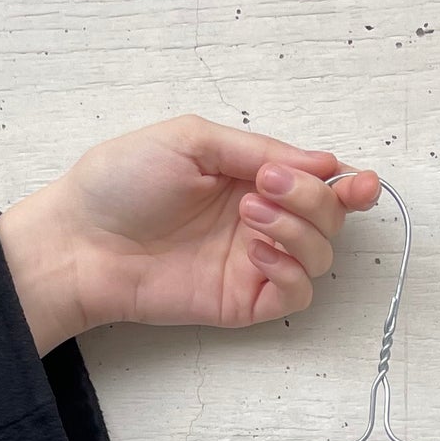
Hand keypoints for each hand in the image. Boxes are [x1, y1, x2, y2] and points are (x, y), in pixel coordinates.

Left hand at [0, 114, 381, 353]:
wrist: (81, 240)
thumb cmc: (121, 182)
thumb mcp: (191, 139)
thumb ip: (257, 149)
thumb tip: (324, 161)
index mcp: (250, 176)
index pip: (319, 181)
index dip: (348, 183)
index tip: (358, 181)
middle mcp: (260, 219)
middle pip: (328, 218)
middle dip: (315, 199)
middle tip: (268, 186)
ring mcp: (254, 262)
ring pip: (320, 255)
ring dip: (299, 230)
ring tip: (250, 215)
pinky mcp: (244, 301)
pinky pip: (296, 293)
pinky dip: (291, 271)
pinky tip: (259, 253)